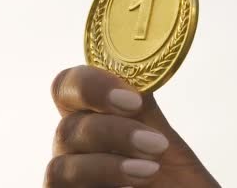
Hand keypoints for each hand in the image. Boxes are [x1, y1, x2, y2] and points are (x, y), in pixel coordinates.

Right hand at [44, 65, 219, 187]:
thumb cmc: (177, 186)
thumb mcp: (168, 145)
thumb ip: (145, 112)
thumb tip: (130, 61)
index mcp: (93, 120)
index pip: (68, 86)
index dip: (91, 85)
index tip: (133, 100)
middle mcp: (74, 149)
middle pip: (66, 126)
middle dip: (112, 131)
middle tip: (155, 143)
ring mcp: (69, 180)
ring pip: (60, 166)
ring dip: (107, 166)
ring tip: (151, 171)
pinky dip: (97, 184)